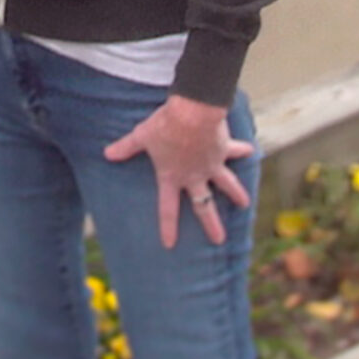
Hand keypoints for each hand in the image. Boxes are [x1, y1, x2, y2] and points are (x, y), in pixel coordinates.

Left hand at [103, 94, 254, 248]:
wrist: (193, 113)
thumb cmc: (164, 126)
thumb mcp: (142, 136)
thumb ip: (126, 147)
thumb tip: (107, 153)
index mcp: (172, 177)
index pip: (167, 208)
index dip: (167, 227)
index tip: (169, 244)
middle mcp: (194, 176)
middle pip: (203, 206)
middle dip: (211, 225)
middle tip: (219, 240)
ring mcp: (211, 165)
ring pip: (227, 185)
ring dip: (236, 194)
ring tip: (245, 203)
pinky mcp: (223, 150)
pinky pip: (235, 151)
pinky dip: (242, 150)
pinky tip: (251, 151)